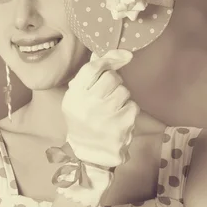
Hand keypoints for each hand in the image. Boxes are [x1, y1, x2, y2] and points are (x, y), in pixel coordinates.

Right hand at [63, 49, 137, 167]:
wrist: (90, 153)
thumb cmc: (83, 120)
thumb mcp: (78, 98)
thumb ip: (90, 76)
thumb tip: (106, 52)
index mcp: (74, 96)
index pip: (92, 69)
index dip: (110, 58)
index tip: (124, 56)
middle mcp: (88, 105)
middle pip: (111, 77)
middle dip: (114, 81)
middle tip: (109, 93)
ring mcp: (105, 116)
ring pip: (124, 91)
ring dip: (122, 97)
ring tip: (113, 108)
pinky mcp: (122, 125)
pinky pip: (132, 106)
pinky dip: (128, 110)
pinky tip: (119, 119)